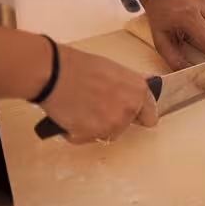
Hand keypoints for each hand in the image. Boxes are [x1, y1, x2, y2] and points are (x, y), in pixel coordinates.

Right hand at [41, 45, 156, 143]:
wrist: (54, 73)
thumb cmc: (80, 66)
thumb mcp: (114, 70)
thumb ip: (129, 86)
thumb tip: (144, 86)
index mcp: (138, 91)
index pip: (150, 116)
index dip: (138, 116)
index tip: (130, 115)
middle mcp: (129, 108)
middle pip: (125, 127)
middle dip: (111, 120)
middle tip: (94, 105)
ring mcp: (112, 123)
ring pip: (106, 134)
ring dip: (94, 127)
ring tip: (80, 107)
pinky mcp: (93, 135)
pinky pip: (86, 139)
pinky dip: (76, 132)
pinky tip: (70, 115)